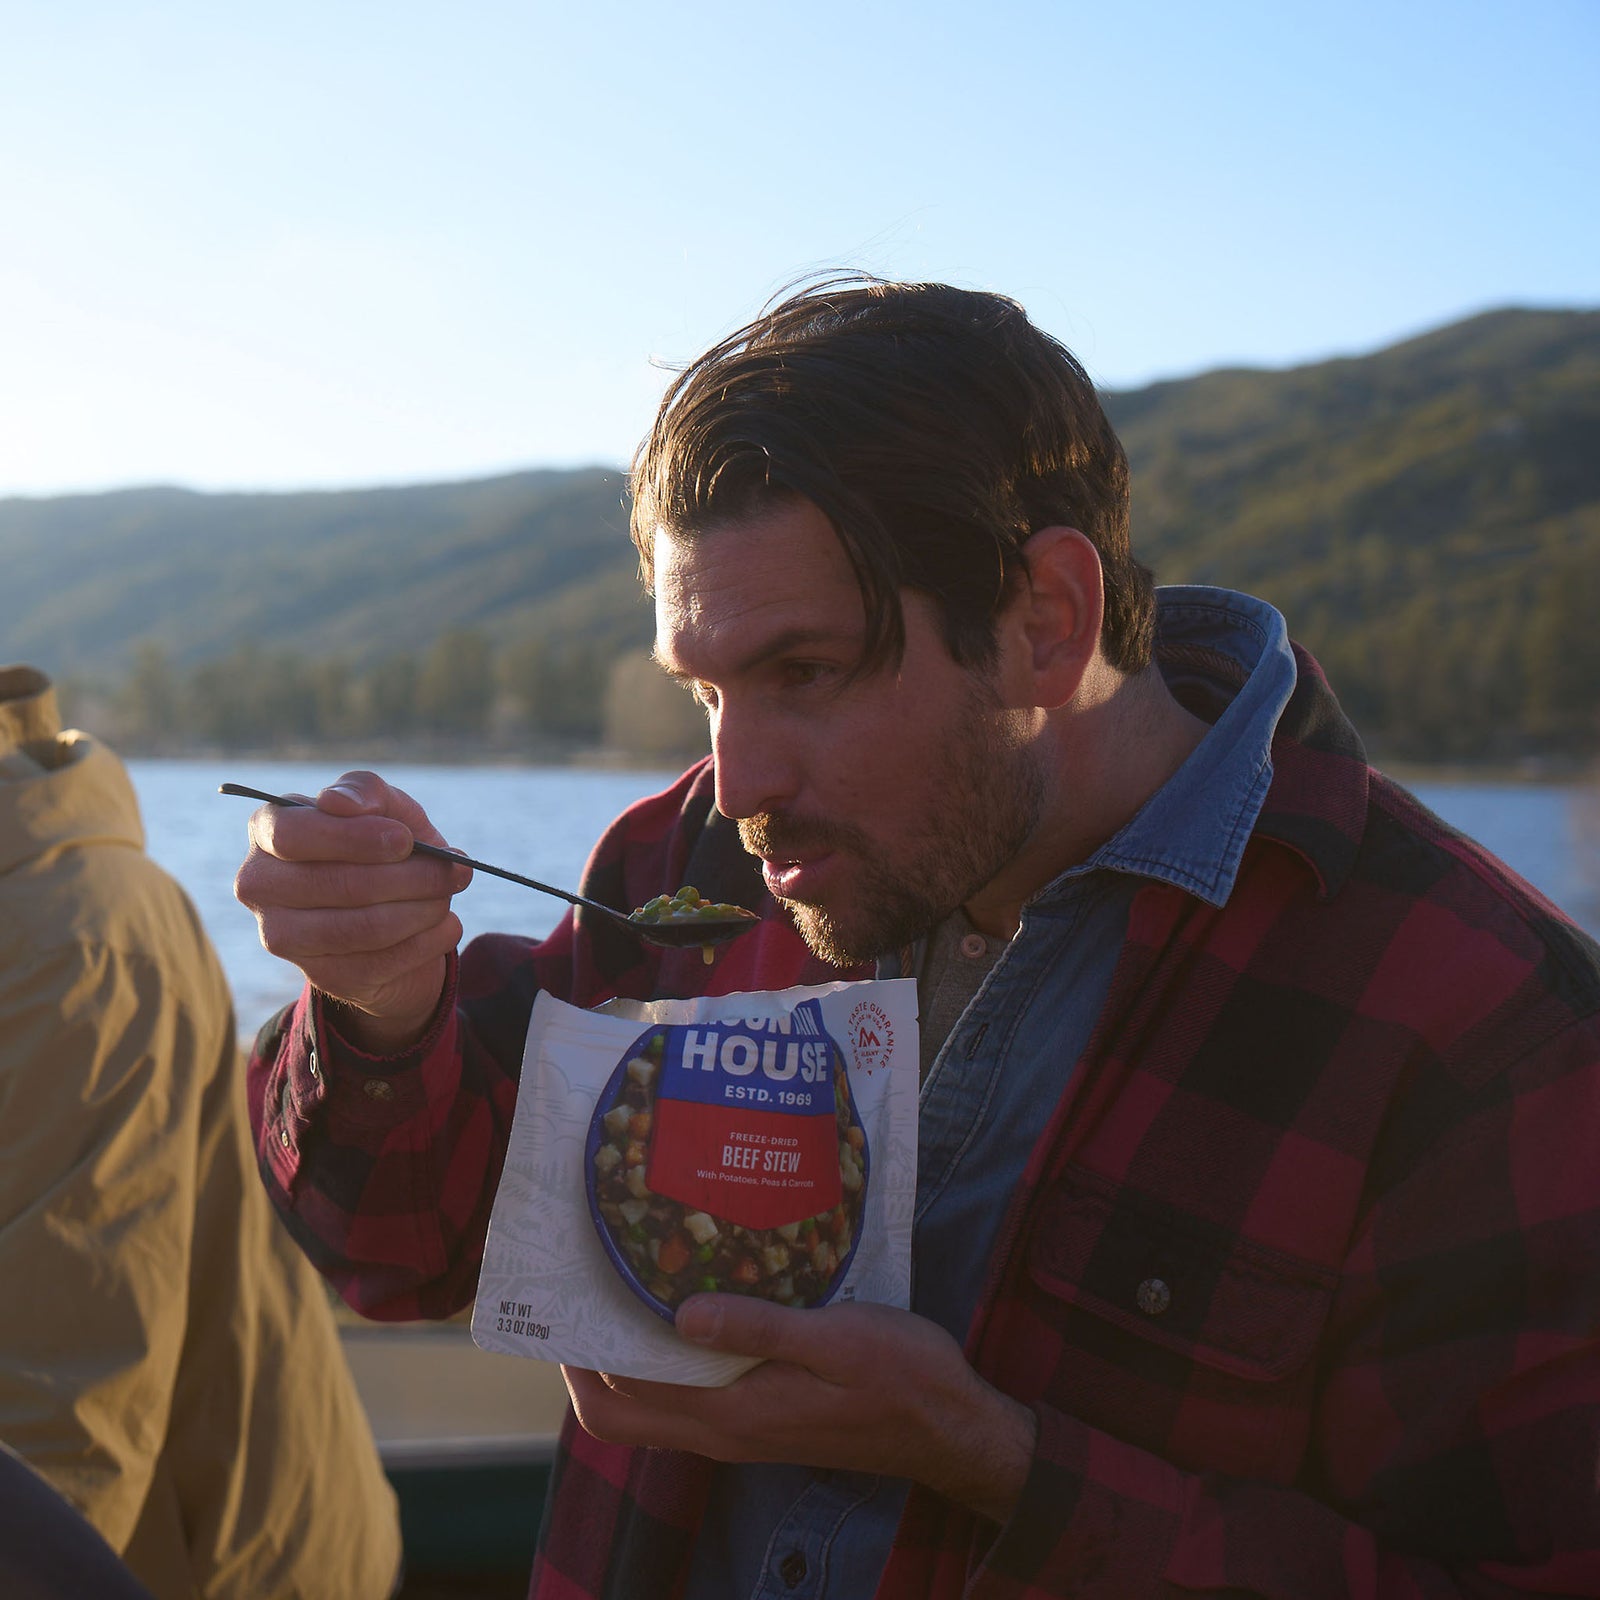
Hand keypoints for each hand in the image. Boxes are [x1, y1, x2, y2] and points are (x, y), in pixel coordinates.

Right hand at [233, 769, 472, 1051]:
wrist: (393, 907)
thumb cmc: (381, 843)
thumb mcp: (384, 808)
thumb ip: (365, 791)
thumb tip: (339, 802)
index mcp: (267, 830)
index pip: (294, 836)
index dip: (354, 839)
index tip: (405, 839)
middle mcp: (260, 884)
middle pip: (336, 884)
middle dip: (409, 877)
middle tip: (456, 871)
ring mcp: (283, 936)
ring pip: (361, 928)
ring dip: (423, 910)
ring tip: (450, 894)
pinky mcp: (320, 975)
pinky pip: (381, 962)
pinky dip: (427, 942)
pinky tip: (446, 925)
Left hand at [562, 1297, 1036, 1524]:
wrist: (952, 1427)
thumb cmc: (902, 1376)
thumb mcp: (836, 1339)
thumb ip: (759, 1327)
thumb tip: (678, 1313)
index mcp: (732, 1414)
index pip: (622, 1402)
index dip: (581, 1357)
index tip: (565, 1296)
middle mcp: (723, 1431)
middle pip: (620, 1416)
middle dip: (587, 1361)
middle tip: (583, 1288)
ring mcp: (741, 1429)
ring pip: (653, 1405)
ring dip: (628, 1355)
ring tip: (627, 1282)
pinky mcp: (762, 1416)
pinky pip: (690, 1395)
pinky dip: (671, 1357)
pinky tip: (690, 1302)